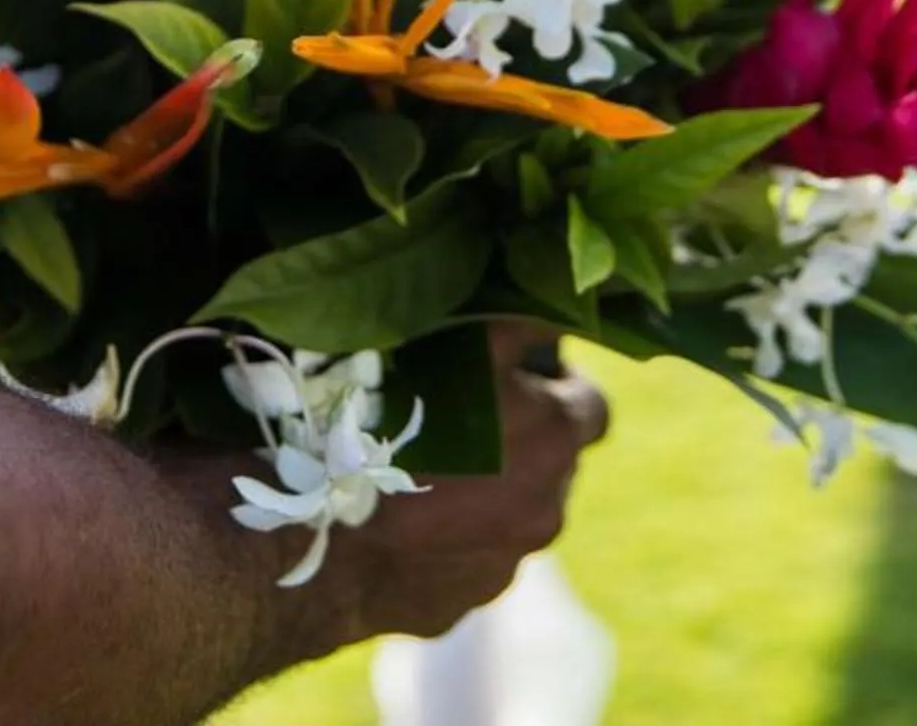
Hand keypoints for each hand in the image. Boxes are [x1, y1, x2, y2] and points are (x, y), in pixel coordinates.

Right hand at [291, 325, 608, 652]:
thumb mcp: (471, 344)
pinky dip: (443, 541)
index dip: (558, 386)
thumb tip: (554, 316)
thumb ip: (524, 327)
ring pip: (508, 517)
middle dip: (519, 442)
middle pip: (551, 465)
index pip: (591, 407)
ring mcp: (505, 563)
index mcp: (558, 440)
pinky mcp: (460, 601)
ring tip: (423, 472)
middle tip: (461, 420)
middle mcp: (548, 507)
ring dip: (482, 494)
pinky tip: (401, 518)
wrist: (325, 523)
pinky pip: (462, 561)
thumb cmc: (399, 417)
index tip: (517, 377)